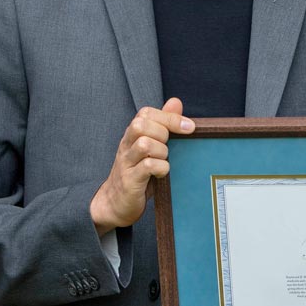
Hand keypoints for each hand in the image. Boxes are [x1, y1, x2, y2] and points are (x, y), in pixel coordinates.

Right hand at [90, 98, 194, 234]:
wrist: (116, 203)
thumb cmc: (139, 173)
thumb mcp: (152, 147)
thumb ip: (163, 125)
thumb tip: (176, 101)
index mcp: (132, 135)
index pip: (146, 113)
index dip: (169, 116)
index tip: (189, 127)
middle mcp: (126, 145)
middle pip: (141, 124)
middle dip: (163, 132)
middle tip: (170, 146)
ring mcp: (126, 162)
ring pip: (144, 144)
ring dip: (162, 151)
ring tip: (165, 160)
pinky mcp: (130, 180)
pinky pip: (147, 166)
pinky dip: (161, 167)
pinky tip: (163, 173)